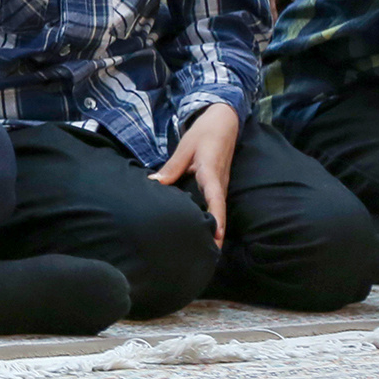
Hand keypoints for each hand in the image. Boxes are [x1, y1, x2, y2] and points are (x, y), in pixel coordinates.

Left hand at [151, 102, 240, 246]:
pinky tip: (204, 230)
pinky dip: (213, 219)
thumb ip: (171, 168)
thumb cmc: (203, 133)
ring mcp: (221, 185)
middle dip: (216, 235)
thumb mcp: (184, 148)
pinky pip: (216, 205)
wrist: (223, 121)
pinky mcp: (218, 185)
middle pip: (219, 212)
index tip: (216, 238)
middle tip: (207, 257)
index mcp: (211, 173)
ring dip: (216, 230)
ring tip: (206, 251)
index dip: (216, 219)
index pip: (215, 200)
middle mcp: (219, 183)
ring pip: (219, 210)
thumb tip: (154, 184)